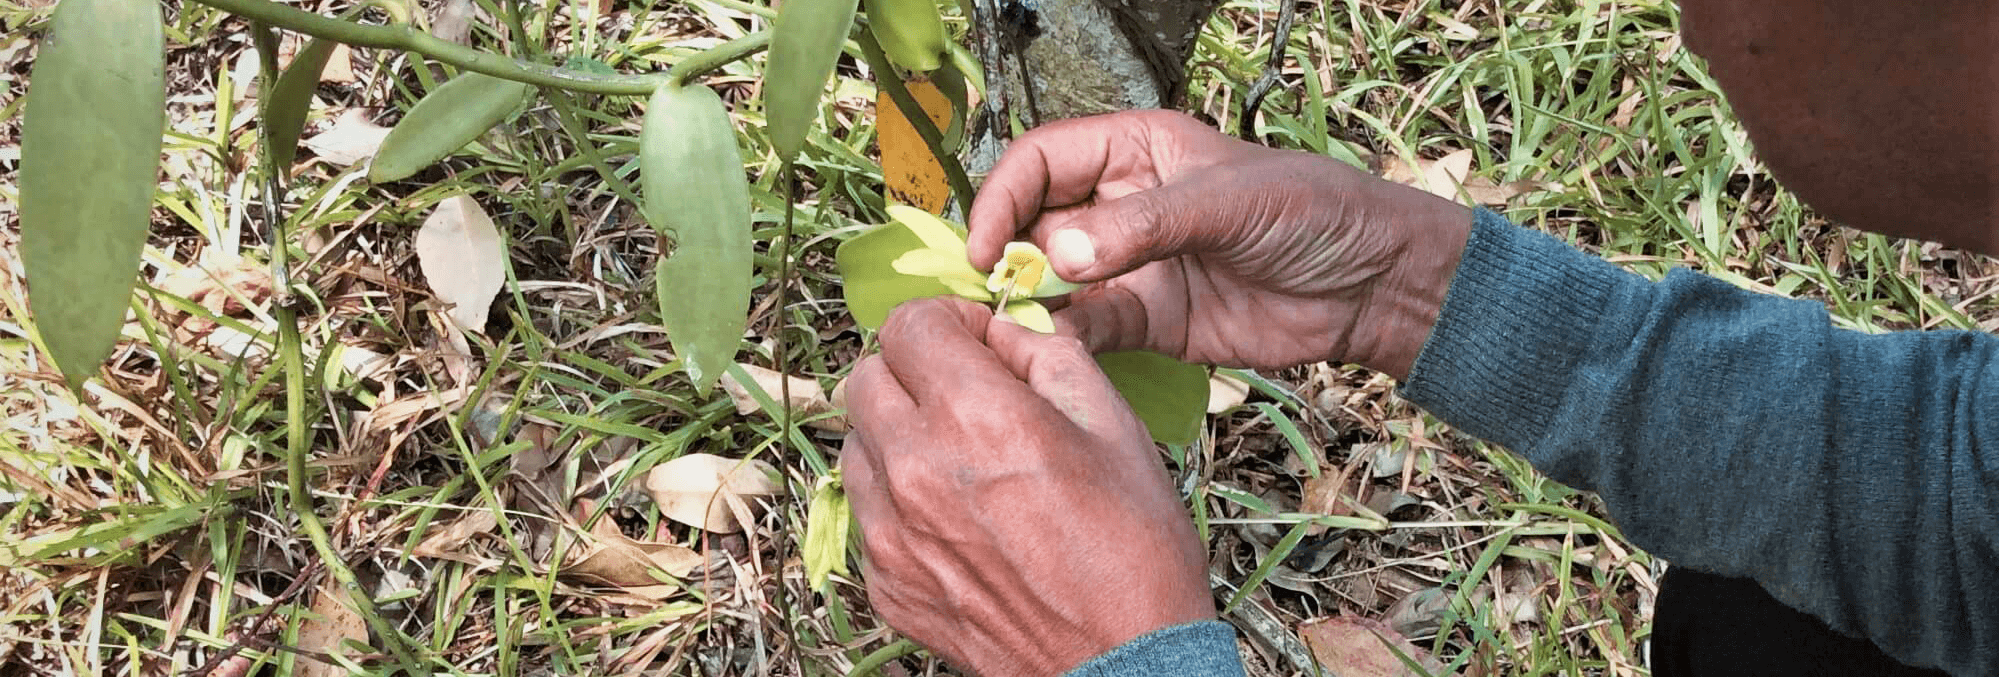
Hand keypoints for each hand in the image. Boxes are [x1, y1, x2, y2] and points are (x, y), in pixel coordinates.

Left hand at [840, 297, 1213, 675]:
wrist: (1121, 665)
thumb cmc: (1133, 550)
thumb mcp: (1114, 425)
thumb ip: (1049, 356)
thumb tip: (1001, 332)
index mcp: (976, 417)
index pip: (908, 325)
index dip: (947, 322)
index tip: (976, 344)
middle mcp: (916, 469)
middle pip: (865, 377)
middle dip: (912, 371)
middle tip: (961, 394)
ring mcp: (891, 533)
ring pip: (856, 444)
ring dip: (896, 434)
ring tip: (957, 459)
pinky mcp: (885, 583)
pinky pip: (867, 512)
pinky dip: (898, 500)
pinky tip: (955, 518)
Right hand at [967, 110, 1473, 378]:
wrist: (1373, 286)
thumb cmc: (1314, 212)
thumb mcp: (1228, 203)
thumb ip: (1144, 227)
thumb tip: (1061, 252)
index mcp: (1134, 151)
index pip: (1040, 161)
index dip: (1002, 197)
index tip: (986, 247)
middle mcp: (1120, 207)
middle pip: (1032, 225)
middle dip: (1004, 258)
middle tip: (988, 297)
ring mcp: (1131, 267)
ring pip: (1052, 284)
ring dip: (1028, 307)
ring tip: (1013, 332)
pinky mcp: (1149, 323)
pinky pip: (1090, 333)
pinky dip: (1067, 346)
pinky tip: (1057, 356)